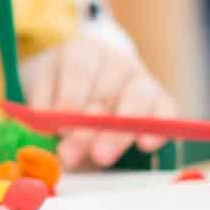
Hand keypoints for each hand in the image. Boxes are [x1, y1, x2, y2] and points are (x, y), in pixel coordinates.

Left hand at [22, 36, 173, 168]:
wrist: (93, 78)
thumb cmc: (62, 87)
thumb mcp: (46, 90)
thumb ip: (44, 109)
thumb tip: (45, 132)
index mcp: (82, 52)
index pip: (78, 72)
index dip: (70, 99)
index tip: (60, 126)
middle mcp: (116, 62)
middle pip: (106, 93)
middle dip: (90, 127)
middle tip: (74, 154)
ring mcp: (142, 79)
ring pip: (136, 102)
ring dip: (118, 134)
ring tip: (102, 157)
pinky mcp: (162, 98)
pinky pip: (166, 112)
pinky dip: (159, 128)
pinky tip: (145, 145)